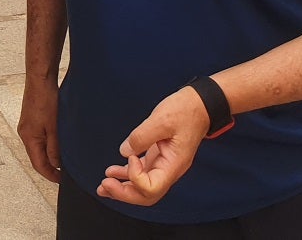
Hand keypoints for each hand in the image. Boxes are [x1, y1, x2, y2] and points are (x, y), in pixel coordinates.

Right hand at [18, 79, 62, 182]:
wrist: (40, 79)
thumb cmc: (46, 100)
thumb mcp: (54, 128)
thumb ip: (54, 148)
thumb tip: (56, 165)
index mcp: (29, 138)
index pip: (38, 164)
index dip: (50, 175)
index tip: (61, 180)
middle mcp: (24, 134)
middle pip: (36, 157)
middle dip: (49, 167)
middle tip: (63, 173)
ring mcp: (26, 127)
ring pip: (37, 148)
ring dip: (48, 156)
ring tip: (62, 160)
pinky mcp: (30, 120)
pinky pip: (37, 138)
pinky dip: (46, 145)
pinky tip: (55, 144)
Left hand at [97, 85, 207, 204]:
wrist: (198, 105)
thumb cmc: (185, 111)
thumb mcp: (162, 119)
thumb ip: (142, 137)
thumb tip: (124, 151)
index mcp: (174, 164)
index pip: (153, 187)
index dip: (136, 177)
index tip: (130, 157)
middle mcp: (169, 169)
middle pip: (146, 195)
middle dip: (124, 193)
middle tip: (105, 185)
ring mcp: (163, 164)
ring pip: (142, 187)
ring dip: (122, 189)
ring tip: (103, 186)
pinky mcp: (158, 156)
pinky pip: (141, 173)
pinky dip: (126, 175)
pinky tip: (112, 172)